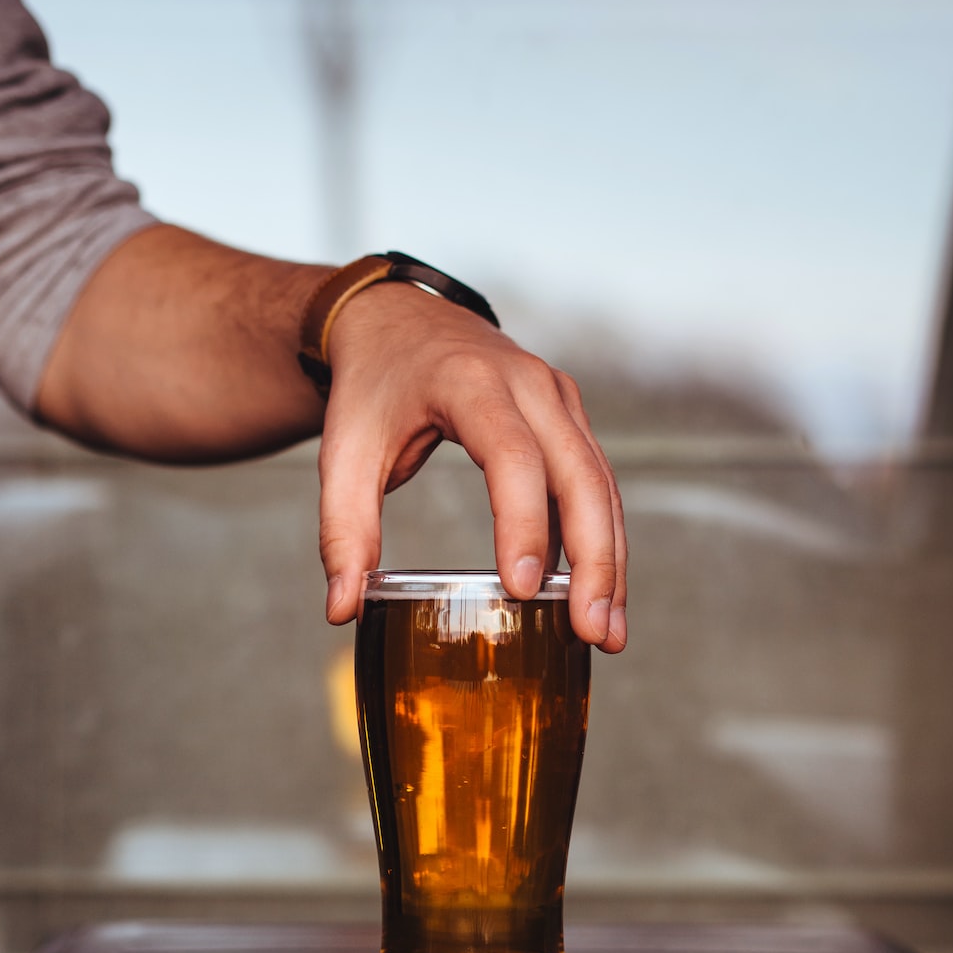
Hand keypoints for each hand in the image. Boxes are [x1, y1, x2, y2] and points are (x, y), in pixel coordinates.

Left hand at [318, 282, 626, 651]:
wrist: (397, 319)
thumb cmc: (371, 386)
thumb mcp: (343, 452)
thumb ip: (342, 530)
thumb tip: (342, 610)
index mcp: (469, 382)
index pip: (512, 456)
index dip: (523, 524)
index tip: (521, 590)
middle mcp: (528, 383)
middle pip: (579, 474)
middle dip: (593, 559)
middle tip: (593, 631)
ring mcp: (557, 396)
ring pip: (600, 483)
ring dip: (610, 559)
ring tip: (608, 632)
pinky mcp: (567, 416)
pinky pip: (595, 481)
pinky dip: (601, 538)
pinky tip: (595, 594)